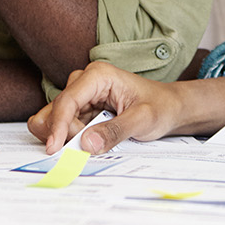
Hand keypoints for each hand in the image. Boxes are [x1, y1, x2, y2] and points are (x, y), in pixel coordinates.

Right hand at [27, 61, 184, 154]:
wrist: (169, 108)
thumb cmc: (160, 107)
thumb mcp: (143, 120)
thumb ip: (115, 131)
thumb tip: (86, 144)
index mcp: (98, 75)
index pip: (67, 101)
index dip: (57, 126)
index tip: (55, 148)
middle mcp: (84, 82)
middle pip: (56, 111)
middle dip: (65, 134)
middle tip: (87, 148)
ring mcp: (81, 96)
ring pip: (55, 120)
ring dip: (67, 137)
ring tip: (94, 143)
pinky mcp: (81, 110)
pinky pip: (64, 128)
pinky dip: (71, 139)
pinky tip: (92, 142)